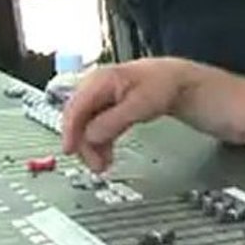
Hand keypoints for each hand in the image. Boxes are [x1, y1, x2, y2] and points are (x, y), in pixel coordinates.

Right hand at [61, 58, 188, 172]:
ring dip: (91, 146)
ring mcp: (99, 97)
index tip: (70, 151)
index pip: (75, 107)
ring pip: (84, 126)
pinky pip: (94, 127)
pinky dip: (98, 142)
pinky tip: (106, 154)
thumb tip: (90, 136)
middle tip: (95, 165)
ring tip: (102, 164)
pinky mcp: (104, 107)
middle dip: (83, 144)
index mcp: (100, 80)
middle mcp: (95, 87)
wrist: (173, 81)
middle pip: (77, 119)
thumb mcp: (139, 105)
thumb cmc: (160, 85)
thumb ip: (112, 121)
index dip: (70, 131)